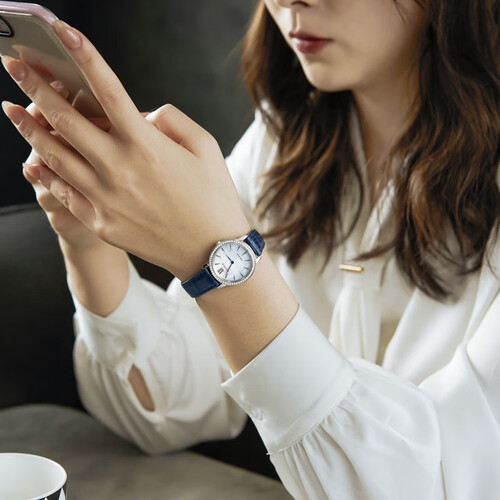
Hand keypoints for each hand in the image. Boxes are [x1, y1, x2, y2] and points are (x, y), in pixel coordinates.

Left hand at [1, 20, 249, 280]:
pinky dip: (45, 173)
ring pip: (55, 156)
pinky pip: (64, 192)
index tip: (63, 31)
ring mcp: (105, 198)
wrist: (211, 252)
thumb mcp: (206, 147)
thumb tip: (141, 114)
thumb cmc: (213, 198)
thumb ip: (172, 120)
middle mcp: (119, 168)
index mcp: (147, 145)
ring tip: (11, 110)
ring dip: (29, 128)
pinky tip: (33, 160)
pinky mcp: (101, 222)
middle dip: (35, 86)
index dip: (83, 55)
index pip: (107, 89)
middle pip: (66, 119)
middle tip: (14, 66)